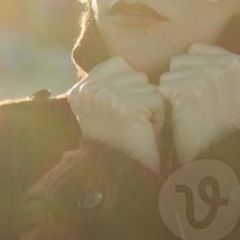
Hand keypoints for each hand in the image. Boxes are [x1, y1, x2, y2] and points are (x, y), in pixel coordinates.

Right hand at [67, 56, 166, 171]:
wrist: (121, 176)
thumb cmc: (120, 142)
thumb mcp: (108, 106)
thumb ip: (114, 82)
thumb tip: (135, 63)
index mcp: (81, 88)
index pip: (120, 64)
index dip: (131, 88)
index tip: (122, 113)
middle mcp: (89, 89)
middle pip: (137, 75)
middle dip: (143, 98)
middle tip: (131, 123)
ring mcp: (106, 96)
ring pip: (150, 87)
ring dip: (152, 108)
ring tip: (138, 128)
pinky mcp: (127, 106)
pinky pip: (158, 100)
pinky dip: (159, 118)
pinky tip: (144, 132)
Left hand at [157, 44, 239, 164]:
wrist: (218, 159)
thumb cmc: (220, 128)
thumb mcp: (231, 93)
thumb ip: (218, 68)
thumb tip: (193, 49)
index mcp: (238, 63)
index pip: (195, 50)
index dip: (192, 73)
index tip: (204, 95)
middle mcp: (225, 65)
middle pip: (179, 60)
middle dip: (181, 80)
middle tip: (195, 106)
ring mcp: (206, 75)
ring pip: (168, 74)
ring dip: (171, 92)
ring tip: (188, 112)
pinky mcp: (186, 88)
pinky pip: (160, 88)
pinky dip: (164, 105)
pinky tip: (180, 118)